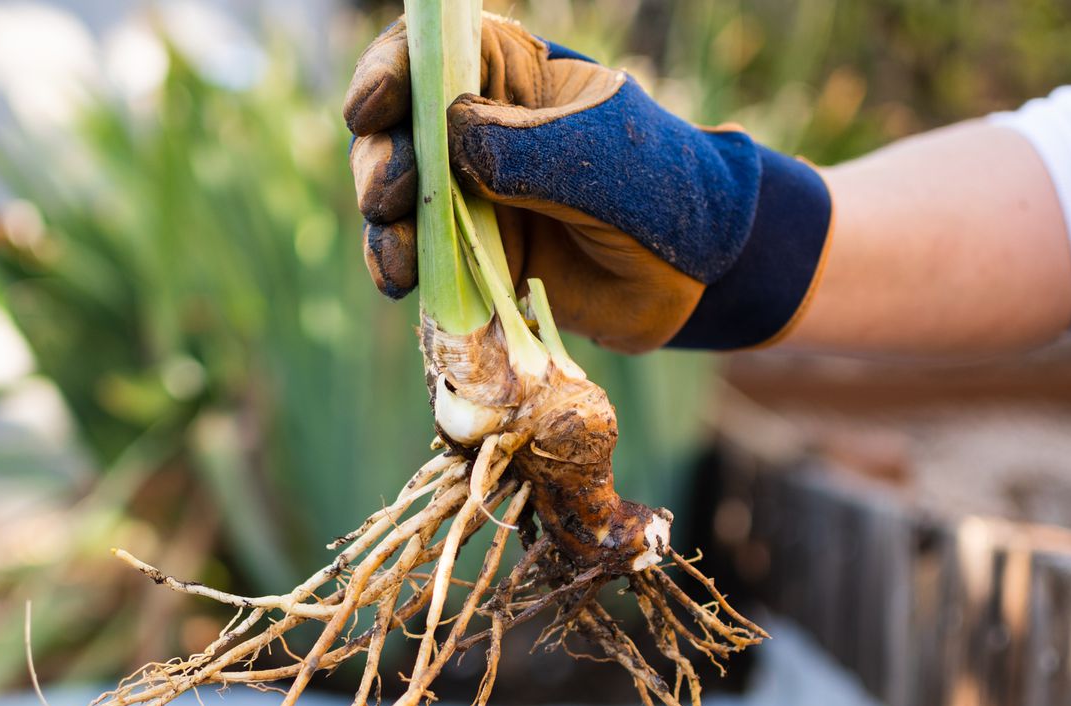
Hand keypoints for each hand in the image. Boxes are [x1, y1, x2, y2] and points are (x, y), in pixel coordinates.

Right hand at [343, 15, 832, 352]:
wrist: (696, 276)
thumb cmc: (663, 192)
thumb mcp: (599, 162)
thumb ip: (525, 150)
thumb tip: (447, 133)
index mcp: (511, 80)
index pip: (429, 56)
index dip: (390, 74)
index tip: (374, 108)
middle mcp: (478, 134)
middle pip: (394, 131)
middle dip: (381, 162)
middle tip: (394, 197)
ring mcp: (469, 198)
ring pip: (394, 198)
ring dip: (383, 225)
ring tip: (398, 259)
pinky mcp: (470, 258)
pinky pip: (415, 257)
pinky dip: (398, 268)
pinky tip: (402, 283)